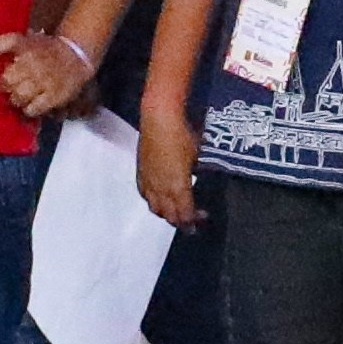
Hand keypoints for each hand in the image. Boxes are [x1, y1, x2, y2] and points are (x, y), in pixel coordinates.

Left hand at [0, 29, 96, 120]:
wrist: (75, 56)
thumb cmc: (45, 50)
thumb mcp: (27, 40)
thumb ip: (6, 45)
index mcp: (26, 45)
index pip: (5, 43)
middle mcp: (34, 62)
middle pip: (7, 80)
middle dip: (5, 86)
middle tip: (11, 87)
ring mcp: (44, 80)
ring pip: (18, 96)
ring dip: (16, 99)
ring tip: (20, 97)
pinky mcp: (54, 96)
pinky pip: (33, 108)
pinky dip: (29, 109)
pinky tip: (32, 104)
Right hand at [139, 110, 200, 228]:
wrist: (159, 120)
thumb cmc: (183, 135)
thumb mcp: (197, 157)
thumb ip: (196, 174)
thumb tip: (196, 179)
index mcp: (178, 187)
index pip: (185, 213)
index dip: (193, 221)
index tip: (202, 219)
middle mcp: (161, 190)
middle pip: (170, 216)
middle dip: (181, 222)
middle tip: (191, 223)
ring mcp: (149, 183)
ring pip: (156, 209)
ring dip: (167, 215)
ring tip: (176, 214)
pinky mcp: (140, 175)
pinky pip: (146, 196)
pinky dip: (155, 203)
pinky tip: (160, 200)